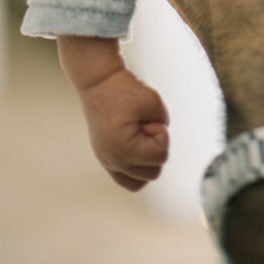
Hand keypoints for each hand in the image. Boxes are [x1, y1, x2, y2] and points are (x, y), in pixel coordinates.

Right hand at [78, 66, 170, 192]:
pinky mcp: (105, 159)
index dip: (162, 135)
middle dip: (155, 148)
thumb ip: (164, 124)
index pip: (160, 157)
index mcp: (123, 149)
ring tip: (140, 136)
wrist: (99, 82)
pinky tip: (138, 147)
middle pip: (153, 173)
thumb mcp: (154, 102)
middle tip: (145, 126)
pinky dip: (137, 169)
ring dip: (148, 160)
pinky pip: (127, 179)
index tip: (149, 119)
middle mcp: (112, 161)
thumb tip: (162, 146)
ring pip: (141, 181)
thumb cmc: (125, 90)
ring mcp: (106, 162)